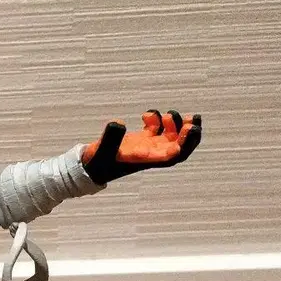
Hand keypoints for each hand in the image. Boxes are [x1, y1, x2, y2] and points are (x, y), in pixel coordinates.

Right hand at [82, 110, 201, 184]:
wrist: (88, 166)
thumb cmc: (96, 162)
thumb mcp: (103, 150)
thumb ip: (111, 137)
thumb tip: (118, 122)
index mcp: (147, 159)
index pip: (175, 154)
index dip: (186, 142)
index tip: (189, 128)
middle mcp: (151, 154)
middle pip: (180, 147)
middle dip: (190, 134)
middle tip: (193, 118)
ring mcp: (147, 147)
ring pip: (171, 137)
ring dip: (175, 124)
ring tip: (167, 114)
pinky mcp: (140, 141)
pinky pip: (157, 131)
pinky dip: (157, 121)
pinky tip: (147, 115)